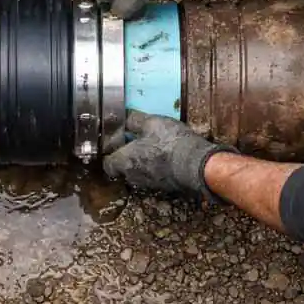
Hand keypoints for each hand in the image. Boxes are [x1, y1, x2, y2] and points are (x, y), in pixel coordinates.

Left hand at [103, 111, 234, 199]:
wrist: (196, 165)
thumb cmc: (170, 143)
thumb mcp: (151, 123)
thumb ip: (134, 120)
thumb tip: (126, 118)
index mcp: (125, 161)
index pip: (108, 164)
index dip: (111, 152)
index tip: (118, 141)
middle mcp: (133, 176)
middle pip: (123, 168)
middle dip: (128, 156)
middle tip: (138, 141)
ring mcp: (149, 183)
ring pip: (139, 172)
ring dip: (144, 161)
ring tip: (155, 145)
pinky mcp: (164, 186)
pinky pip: (154, 176)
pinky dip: (157, 166)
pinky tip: (167, 154)